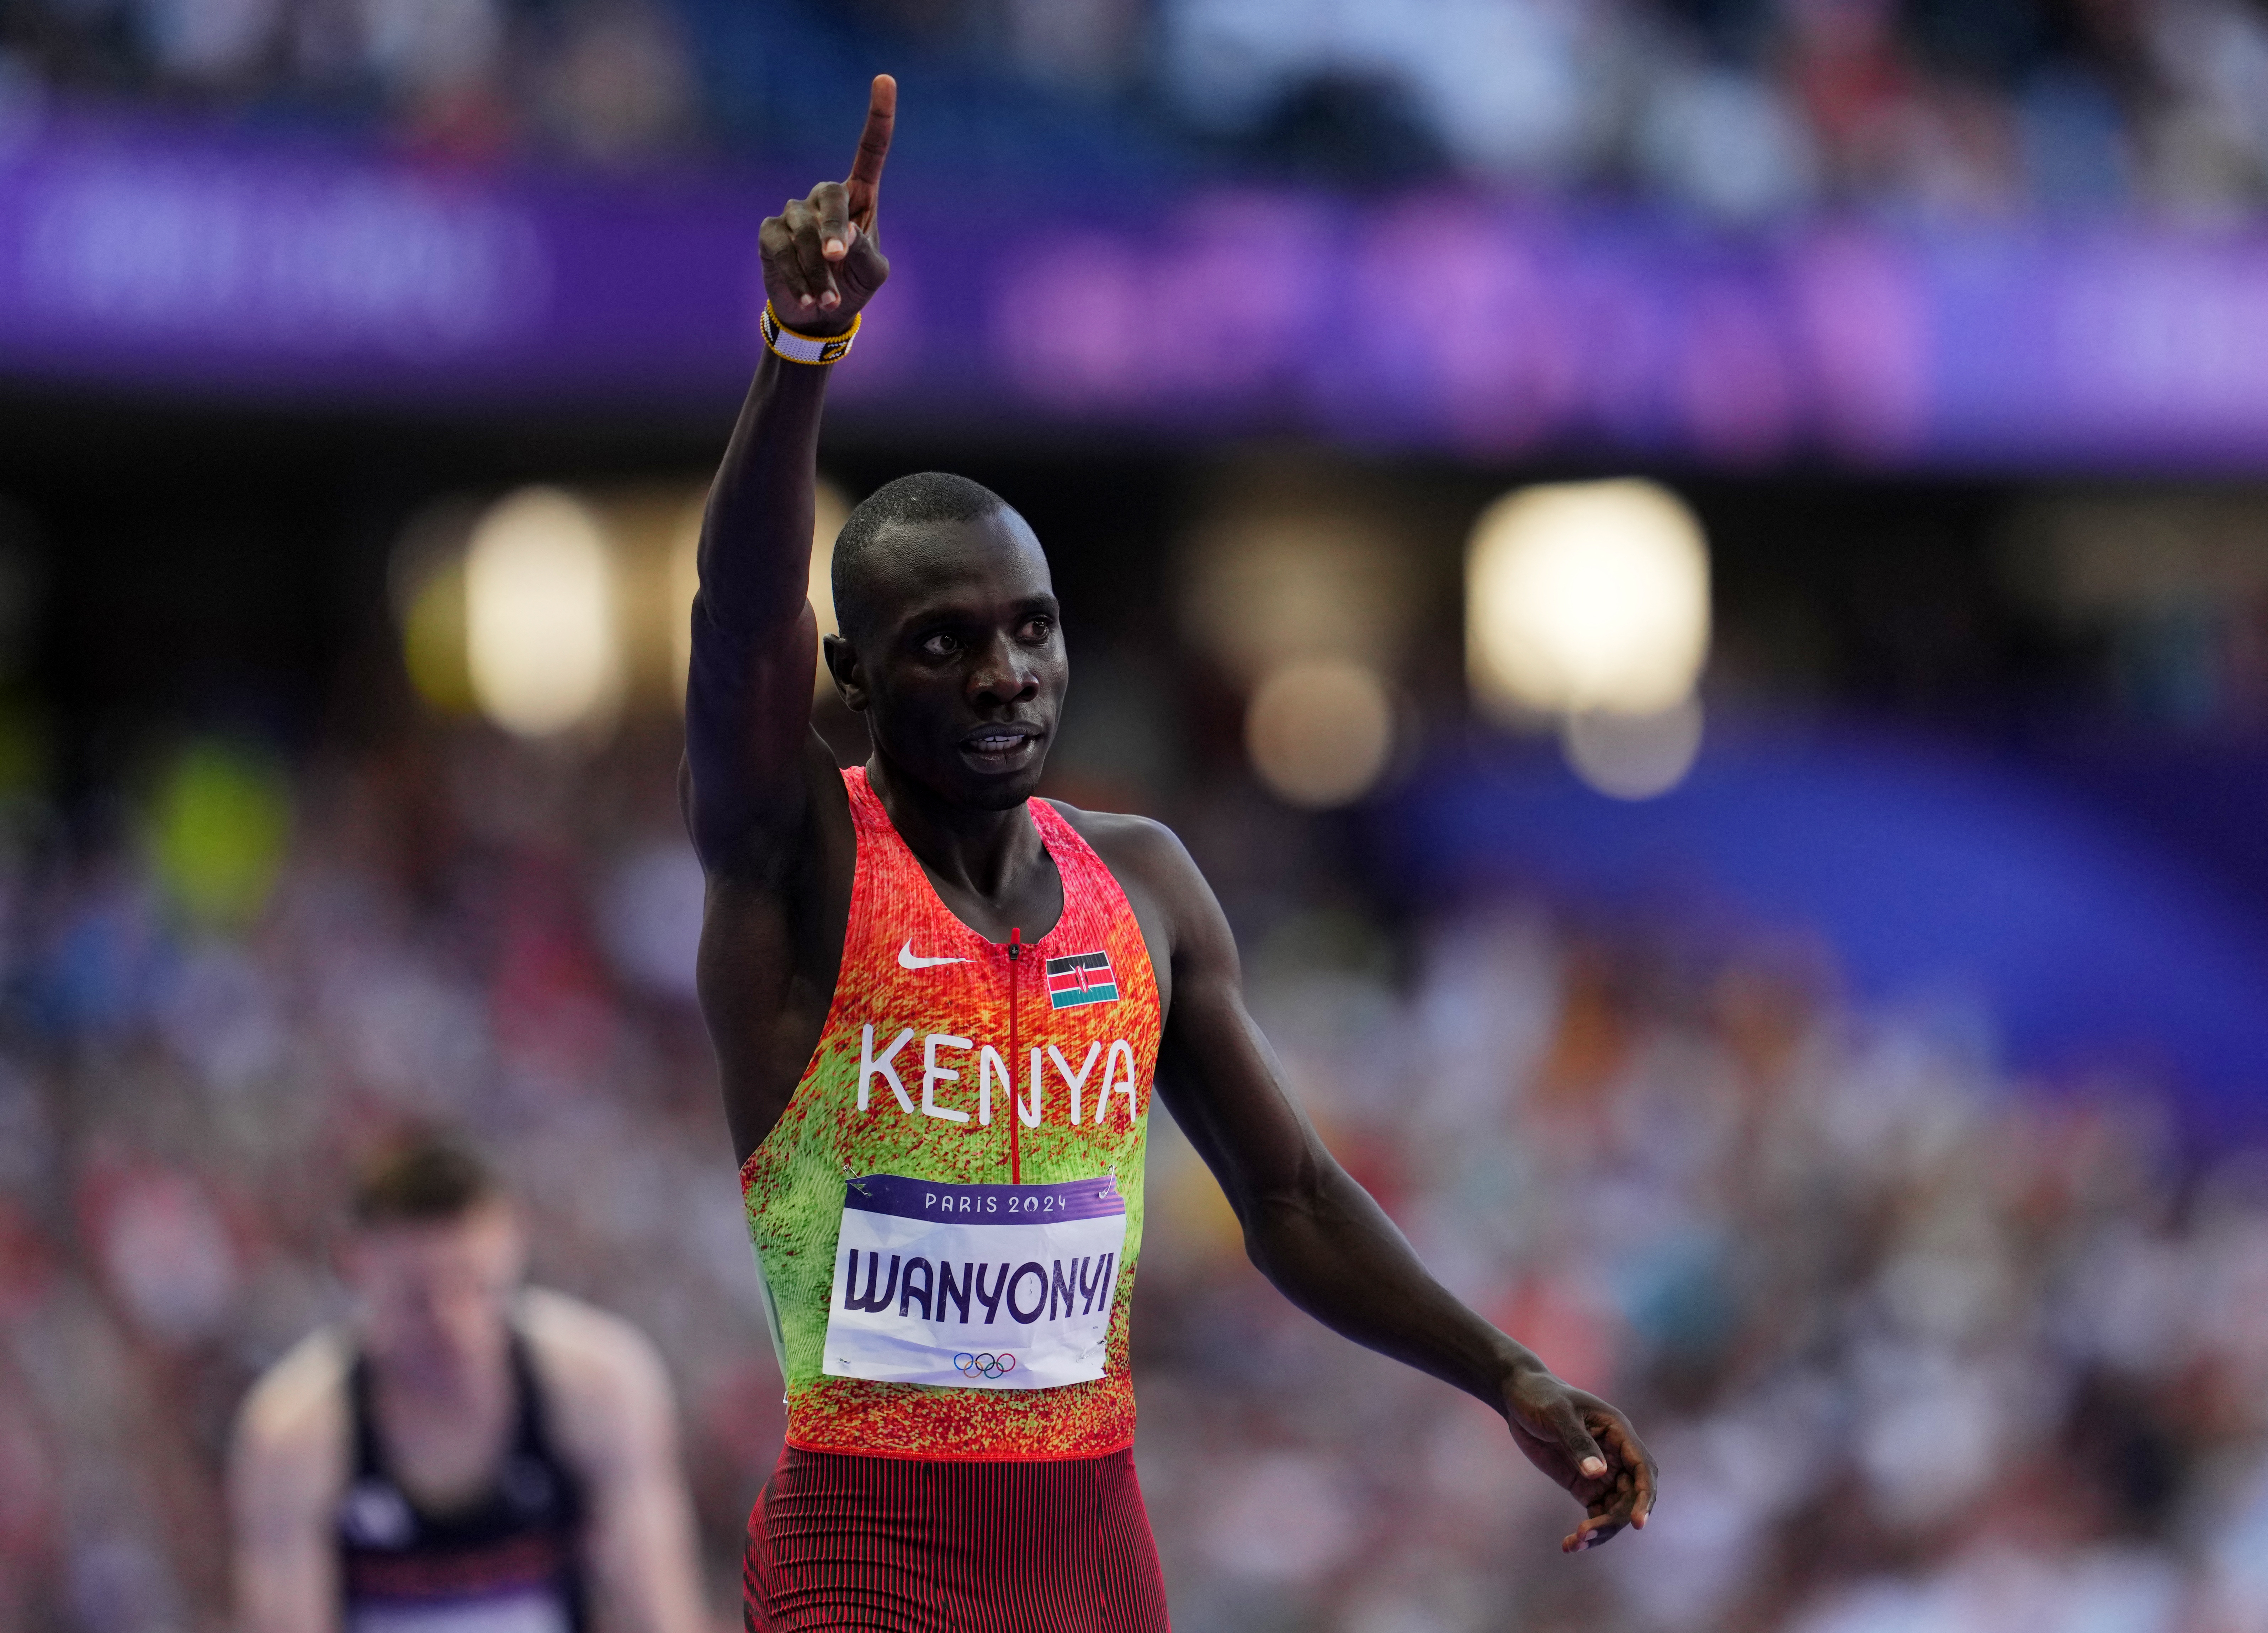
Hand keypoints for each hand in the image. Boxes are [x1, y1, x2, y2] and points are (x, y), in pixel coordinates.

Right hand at [759, 74, 894, 337]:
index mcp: (859, 196)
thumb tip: (843, 234)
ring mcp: (794, 213)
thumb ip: (864, 250)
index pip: (870, 150)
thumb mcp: (872, 272)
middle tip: (839, 257)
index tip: (885, 78)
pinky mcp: (771, 234)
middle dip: (833, 229)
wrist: (820, 315)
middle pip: (828, 195)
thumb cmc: (853, 284)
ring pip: (802, 229)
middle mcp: (825, 197)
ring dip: (818, 268)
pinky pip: (780, 249)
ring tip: (829, 300)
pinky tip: (809, 299)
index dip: (879, 116)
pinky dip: (796, 276)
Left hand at [1502, 1365, 1657, 1551]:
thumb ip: (1577, 1442)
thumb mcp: (1557, 1415)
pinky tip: (1570, 1544)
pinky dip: (1588, 1530)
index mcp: (1618, 1433)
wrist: (1517, 1397)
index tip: (1637, 1523)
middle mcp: (1616, 1455)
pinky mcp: (1584, 1484)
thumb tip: (1598, 1474)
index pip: (1642, 1469)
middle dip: (1614, 1519)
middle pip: (1630, 1497)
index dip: (1644, 1497)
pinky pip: (1596, 1513)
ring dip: (1601, 1530)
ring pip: (1615, 1510)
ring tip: (1574, 1543)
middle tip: (1585, 1532)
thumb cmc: (1540, 1396)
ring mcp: (1602, 1472)